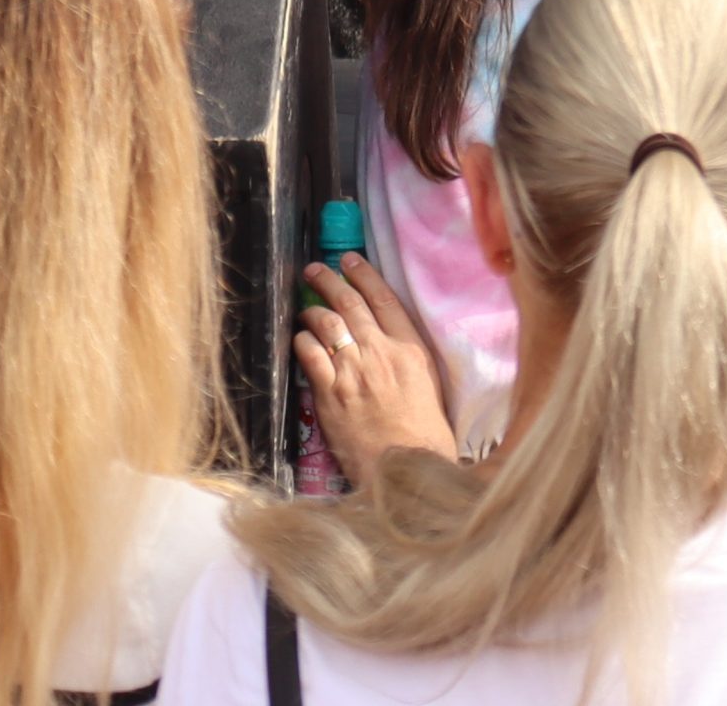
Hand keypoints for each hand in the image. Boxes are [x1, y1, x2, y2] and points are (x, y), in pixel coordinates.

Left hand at [294, 253, 455, 487]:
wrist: (406, 465)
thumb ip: (406, 354)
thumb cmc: (423, 429)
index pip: (384, 299)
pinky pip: (310, 355)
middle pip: (351, 305)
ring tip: (305, 304)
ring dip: (313, 308)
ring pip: (327, 324)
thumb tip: (385, 335)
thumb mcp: (427, 381)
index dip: (365, 274)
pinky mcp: (330, 394)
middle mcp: (380, 353)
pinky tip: (300, 337)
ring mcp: (353, 372)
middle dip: (331, 281)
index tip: (351, 260)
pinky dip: (303, 341)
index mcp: (409, 348)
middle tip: (316, 269)